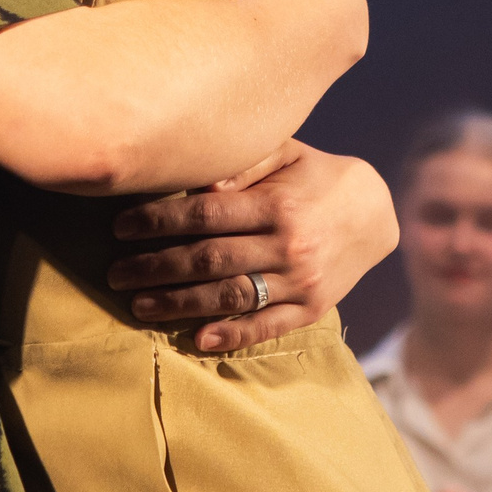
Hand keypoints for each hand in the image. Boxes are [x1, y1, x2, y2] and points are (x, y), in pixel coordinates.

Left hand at [107, 144, 396, 352]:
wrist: (377, 212)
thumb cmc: (314, 176)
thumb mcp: (284, 154)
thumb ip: (241, 165)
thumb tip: (196, 186)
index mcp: (276, 204)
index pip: (204, 215)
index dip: (157, 222)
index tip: (120, 227)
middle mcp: (288, 244)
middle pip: (208, 259)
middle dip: (155, 267)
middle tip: (115, 273)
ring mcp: (301, 281)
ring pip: (230, 296)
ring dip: (179, 304)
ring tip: (138, 305)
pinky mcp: (313, 308)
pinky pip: (268, 326)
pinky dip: (233, 334)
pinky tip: (197, 338)